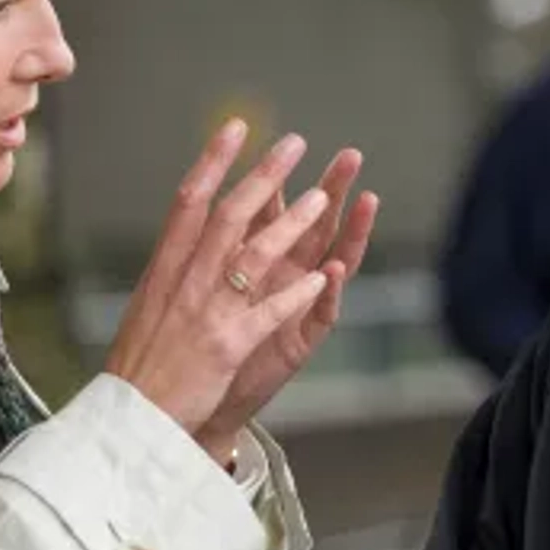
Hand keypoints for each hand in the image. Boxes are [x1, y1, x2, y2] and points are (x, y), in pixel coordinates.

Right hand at [104, 120, 333, 442]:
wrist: (127, 423)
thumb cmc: (139, 369)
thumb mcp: (147, 309)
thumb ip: (172, 273)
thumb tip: (188, 236)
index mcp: (164, 271)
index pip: (189, 203)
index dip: (214, 162)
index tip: (235, 128)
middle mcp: (184, 284)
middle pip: (227, 216)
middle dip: (263, 176)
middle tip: (293, 142)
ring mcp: (205, 314)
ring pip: (253, 257)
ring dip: (290, 224)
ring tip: (322, 197)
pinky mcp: (224, 348)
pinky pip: (266, 313)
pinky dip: (295, 294)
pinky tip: (322, 276)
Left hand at [200, 148, 378, 453]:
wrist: (182, 408)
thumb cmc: (188, 348)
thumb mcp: (191, 288)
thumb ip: (206, 247)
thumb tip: (198, 196)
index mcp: (249, 260)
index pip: (269, 209)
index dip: (280, 177)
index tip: (291, 141)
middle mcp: (277, 280)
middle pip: (309, 225)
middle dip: (330, 189)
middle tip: (352, 156)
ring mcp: (292, 310)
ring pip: (328, 260)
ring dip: (348, 230)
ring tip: (367, 200)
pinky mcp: (297, 344)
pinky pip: (319, 314)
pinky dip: (327, 291)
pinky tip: (336, 268)